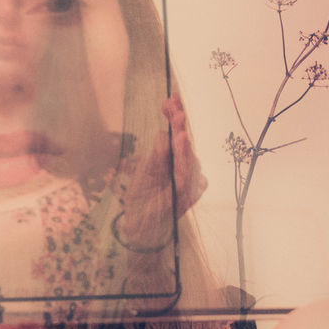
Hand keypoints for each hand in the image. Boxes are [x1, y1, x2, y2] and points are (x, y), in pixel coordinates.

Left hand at [113, 95, 207, 249]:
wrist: (140, 230)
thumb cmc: (141, 201)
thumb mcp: (142, 173)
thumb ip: (155, 154)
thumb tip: (164, 133)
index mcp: (170, 160)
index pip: (174, 134)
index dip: (174, 116)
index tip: (170, 99)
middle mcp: (182, 168)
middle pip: (183, 142)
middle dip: (179, 124)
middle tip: (175, 106)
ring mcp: (186, 182)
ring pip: (187, 158)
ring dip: (182, 141)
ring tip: (178, 125)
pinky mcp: (186, 196)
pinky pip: (187, 178)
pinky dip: (185, 165)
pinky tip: (182, 150)